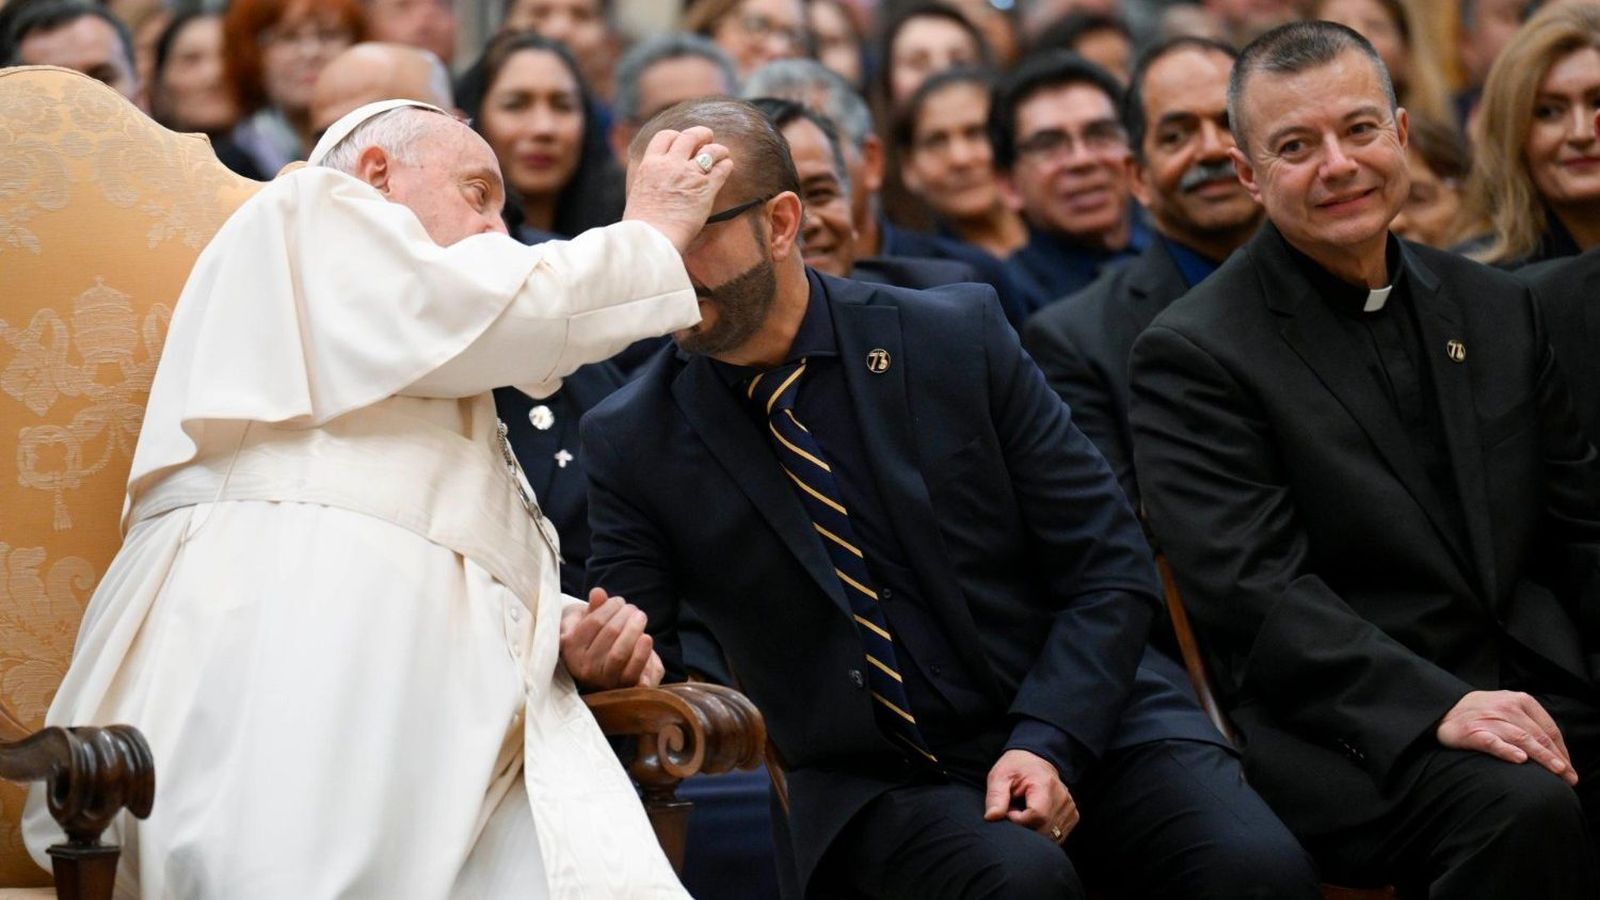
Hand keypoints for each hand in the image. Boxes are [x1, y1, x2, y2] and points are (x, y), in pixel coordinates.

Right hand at [559, 588, 662, 689]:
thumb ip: (593, 607)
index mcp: (571, 648)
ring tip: (641, 617)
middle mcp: (584, 667)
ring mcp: (603, 679)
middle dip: (626, 615)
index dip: (611, 607)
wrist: (603, 669)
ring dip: (635, 630)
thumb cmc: (594, 637)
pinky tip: (647, 637)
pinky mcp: (623, 688)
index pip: (595, 622)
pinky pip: (634, 671)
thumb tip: (598, 593)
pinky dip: (642, 653)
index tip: (619, 601)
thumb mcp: (586, 620)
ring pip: (620, 653)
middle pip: (610, 633)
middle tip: (634, 609)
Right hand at [622, 126, 733, 252]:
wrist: (652, 239)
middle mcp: (670, 165)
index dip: (677, 135)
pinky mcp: (706, 190)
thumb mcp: (638, 194)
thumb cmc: (642, 226)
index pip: (665, 136)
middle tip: (707, 137)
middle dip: (701, 134)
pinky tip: (728, 166)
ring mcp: (689, 175)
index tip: (682, 141)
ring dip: (718, 149)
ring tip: (723, 153)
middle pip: (690, 136)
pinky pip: (721, 169)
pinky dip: (726, 165)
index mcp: (650, 164)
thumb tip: (653, 184)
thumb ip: (649, 182)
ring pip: (710, 150)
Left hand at [982, 749, 1079, 843]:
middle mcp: (1062, 798)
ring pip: (1051, 835)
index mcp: (1045, 785)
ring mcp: (1070, 808)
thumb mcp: (1000, 776)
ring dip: (1034, 830)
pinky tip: (1035, 818)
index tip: (1009, 810)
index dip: (1018, 819)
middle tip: (1015, 811)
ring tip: (1025, 812)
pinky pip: (1057, 835)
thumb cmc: (1016, 768)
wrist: (1036, 759)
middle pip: (1044, 829)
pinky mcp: (1072, 816)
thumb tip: (991, 817)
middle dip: (1025, 827)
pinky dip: (1043, 831)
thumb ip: (995, 796)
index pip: (1037, 815)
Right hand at [1436, 690, 1576, 784]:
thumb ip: (1528, 722)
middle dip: (1557, 757)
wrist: (1440, 711)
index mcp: (1519, 699)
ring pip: (1522, 738)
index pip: (1548, 728)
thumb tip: (1554, 749)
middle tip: (1569, 777)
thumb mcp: (1506, 709)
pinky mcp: (1471, 731)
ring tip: (1557, 770)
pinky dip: (1507, 750)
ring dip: (1541, 756)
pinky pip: (1492, 741)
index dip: (1561, 749)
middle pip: (1538, 735)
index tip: (1569, 768)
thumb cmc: (1479, 714)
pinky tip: (1519, 759)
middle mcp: (1506, 706)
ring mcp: (1489, 718)